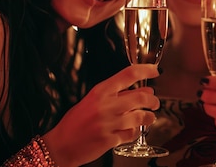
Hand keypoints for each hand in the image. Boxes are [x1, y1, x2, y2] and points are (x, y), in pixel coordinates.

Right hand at [43, 64, 160, 166]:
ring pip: (140, 117)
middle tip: (155, 102)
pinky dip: (135, 132)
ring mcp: (108, 123)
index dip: (145, 70)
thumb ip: (116, 95)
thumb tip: (143, 91)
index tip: (155, 70)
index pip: (128, 75)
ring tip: (149, 117)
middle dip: (153, 100)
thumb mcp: (92, 101)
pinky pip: (132, 133)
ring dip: (149, 117)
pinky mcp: (110, 139)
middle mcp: (105, 106)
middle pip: (140, 97)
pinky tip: (132, 130)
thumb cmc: (75, 123)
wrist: (61, 145)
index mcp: (100, 92)